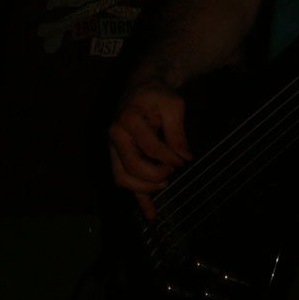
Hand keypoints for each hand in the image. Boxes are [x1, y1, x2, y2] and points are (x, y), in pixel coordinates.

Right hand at [109, 79, 191, 219]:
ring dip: (143, 189)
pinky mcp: (117, 156)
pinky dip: (137, 198)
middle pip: (130, 167)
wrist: (141, 86)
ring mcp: (113, 147)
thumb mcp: (173, 104)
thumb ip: (177, 131)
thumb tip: (186, 157)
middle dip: (154, 175)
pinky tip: (151, 213)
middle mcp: (115, 135)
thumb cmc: (158, 94)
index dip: (168, 157)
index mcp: (127, 120)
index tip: (184, 160)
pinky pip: (124, 180)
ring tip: (164, 185)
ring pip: (121, 178)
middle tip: (172, 172)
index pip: (149, 147)